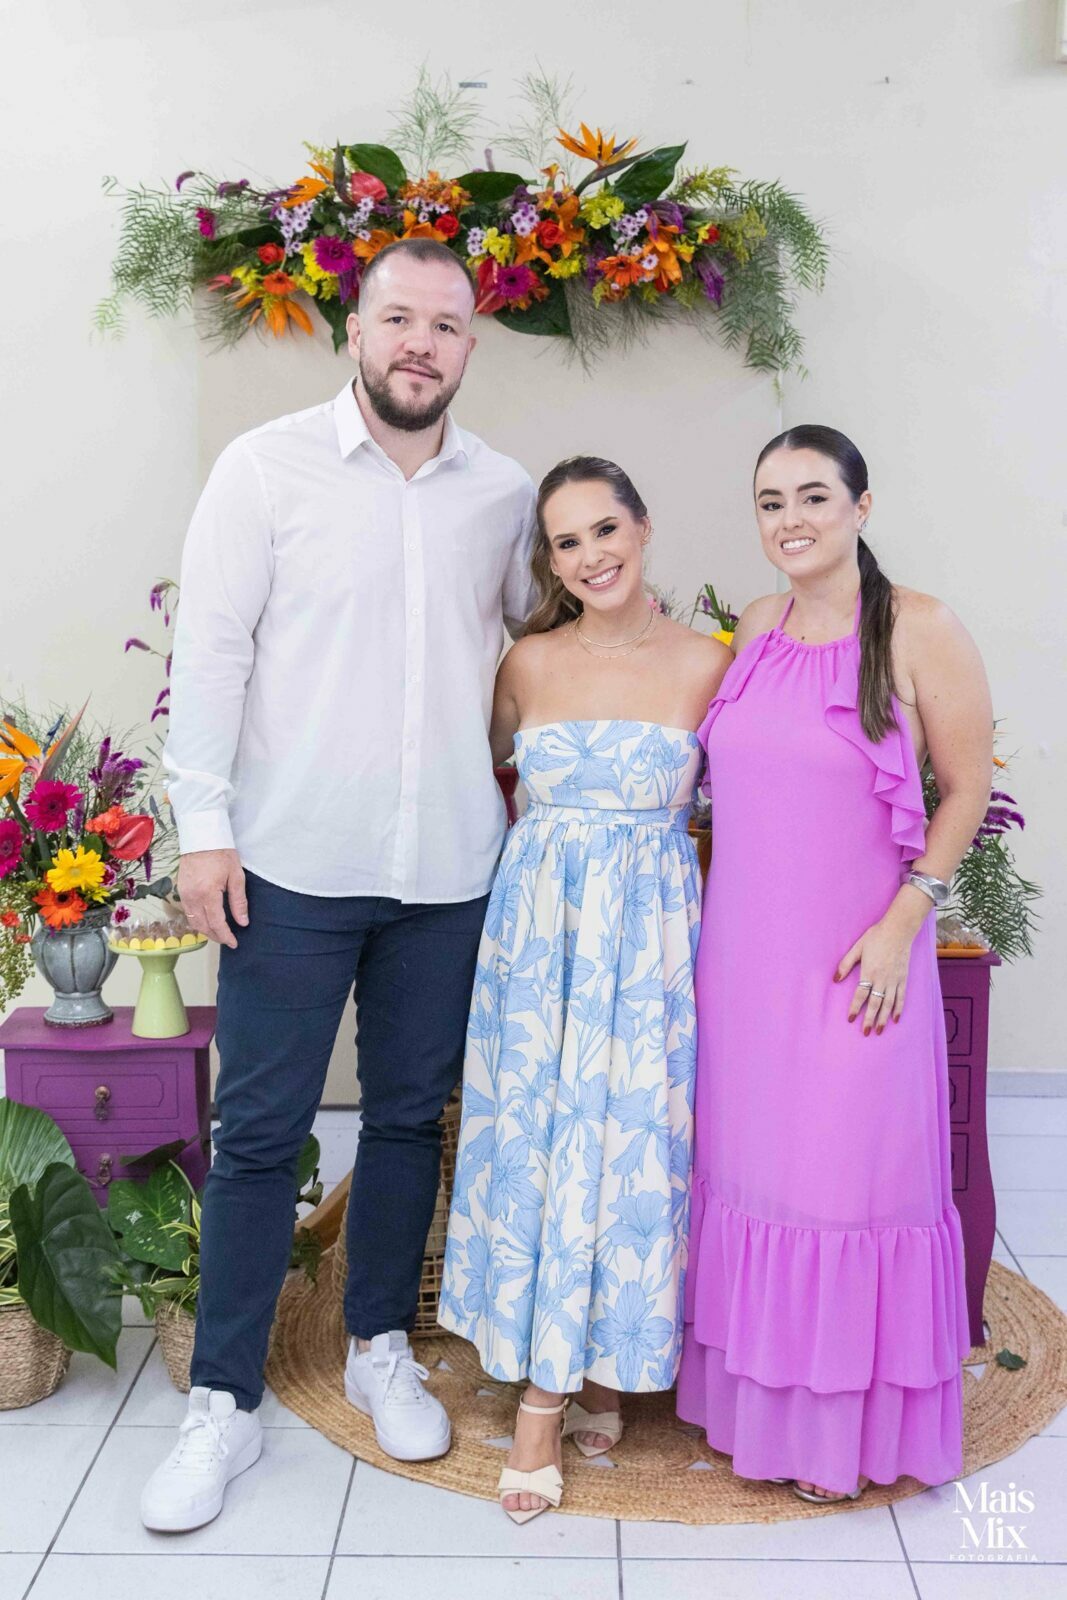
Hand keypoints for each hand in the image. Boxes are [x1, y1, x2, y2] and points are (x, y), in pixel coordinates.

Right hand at [176, 849, 247, 948]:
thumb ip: (239, 901)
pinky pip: (187, 912)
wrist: (201, 837)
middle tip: (228, 940)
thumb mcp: (236, 876)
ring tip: (219, 933)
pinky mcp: (180, 890)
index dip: (226, 936)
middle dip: (215, 936)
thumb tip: (242, 922)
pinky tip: (207, 921)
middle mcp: (193, 897)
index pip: (217, 923)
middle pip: (202, 926)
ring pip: (193, 921)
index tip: (234, 943)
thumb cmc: (222, 853)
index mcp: (208, 894)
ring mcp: (184, 894)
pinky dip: (197, 920)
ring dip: (205, 930)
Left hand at [834, 916, 915, 1034]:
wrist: (898, 930)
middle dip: (870, 1020)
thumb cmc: (876, 937)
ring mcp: (895, 980)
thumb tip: (835, 979)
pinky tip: (895, 1019)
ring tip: (879, 1031)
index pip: (860, 994)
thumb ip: (846, 964)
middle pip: (875, 1003)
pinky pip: (901, 997)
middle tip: (865, 1033)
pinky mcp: (903, 978)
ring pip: (889, 1004)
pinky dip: (899, 1009)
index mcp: (869, 972)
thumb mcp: (857, 948)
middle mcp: (883, 979)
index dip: (855, 1007)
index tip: (850, 1019)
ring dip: (884, 1018)